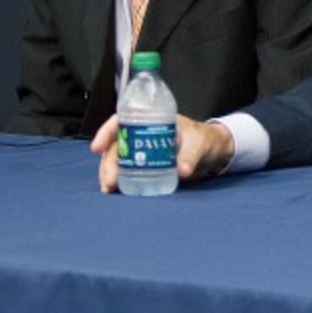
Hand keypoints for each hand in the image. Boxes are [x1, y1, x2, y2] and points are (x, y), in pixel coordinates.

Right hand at [90, 114, 235, 192]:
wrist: (214, 152)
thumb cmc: (206, 139)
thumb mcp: (199, 144)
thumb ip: (191, 156)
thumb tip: (182, 171)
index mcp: (151, 121)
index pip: (122, 121)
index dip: (106, 132)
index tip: (97, 148)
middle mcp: (142, 135)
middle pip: (116, 145)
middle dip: (108, 163)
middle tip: (109, 182)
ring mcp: (143, 151)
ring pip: (118, 160)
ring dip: (110, 173)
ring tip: (109, 189)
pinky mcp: (147, 166)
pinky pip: (128, 171)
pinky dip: (120, 180)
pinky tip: (117, 191)